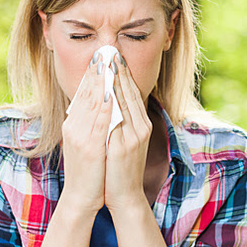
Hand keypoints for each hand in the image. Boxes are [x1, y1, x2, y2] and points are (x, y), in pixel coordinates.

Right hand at [60, 55, 112, 214]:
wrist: (82, 198)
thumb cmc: (89, 171)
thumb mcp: (86, 143)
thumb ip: (89, 124)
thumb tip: (97, 105)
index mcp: (73, 124)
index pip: (83, 94)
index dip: (92, 74)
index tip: (100, 57)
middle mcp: (74, 127)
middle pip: (86, 93)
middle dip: (96, 71)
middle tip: (104, 50)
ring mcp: (81, 136)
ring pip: (92, 102)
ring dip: (100, 81)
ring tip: (107, 62)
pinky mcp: (90, 147)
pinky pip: (98, 121)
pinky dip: (103, 104)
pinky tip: (109, 91)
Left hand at [104, 54, 151, 212]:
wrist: (124, 195)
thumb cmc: (120, 169)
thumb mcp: (123, 141)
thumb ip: (120, 122)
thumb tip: (110, 101)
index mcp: (141, 125)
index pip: (131, 92)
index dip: (122, 73)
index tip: (113, 56)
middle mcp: (141, 127)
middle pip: (130, 92)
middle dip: (119, 70)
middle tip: (109, 50)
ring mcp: (135, 136)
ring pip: (125, 101)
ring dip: (115, 80)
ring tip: (106, 62)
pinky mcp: (126, 145)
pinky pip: (118, 118)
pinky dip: (112, 102)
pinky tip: (105, 89)